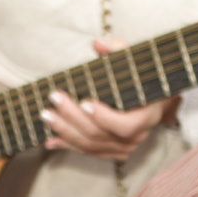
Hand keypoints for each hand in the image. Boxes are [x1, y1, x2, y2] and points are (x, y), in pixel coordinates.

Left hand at [41, 38, 170, 160]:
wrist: (151, 100)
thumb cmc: (140, 78)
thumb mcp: (135, 61)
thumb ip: (119, 50)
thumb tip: (99, 43)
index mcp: (148, 116)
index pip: (126, 125)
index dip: (104, 117)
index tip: (84, 102)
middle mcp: (137, 137)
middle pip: (99, 134)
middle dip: (72, 117)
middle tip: (54, 99)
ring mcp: (124, 148)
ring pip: (90, 145)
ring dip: (65, 131)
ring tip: (46, 116)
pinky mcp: (112, 153)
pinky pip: (87, 152)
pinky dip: (67, 145)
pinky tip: (49, 140)